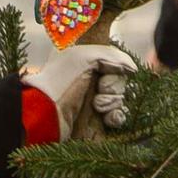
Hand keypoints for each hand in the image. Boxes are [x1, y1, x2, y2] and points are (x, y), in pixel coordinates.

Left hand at [19, 19, 138, 145]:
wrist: (45, 116)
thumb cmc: (60, 82)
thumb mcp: (84, 57)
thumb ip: (112, 56)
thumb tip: (132, 68)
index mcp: (82, 60)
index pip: (113, 60)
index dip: (115, 67)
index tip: (104, 73)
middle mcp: (87, 79)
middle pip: (119, 80)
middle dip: (113, 87)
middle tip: (99, 91)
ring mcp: (90, 101)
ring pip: (120, 99)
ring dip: (113, 102)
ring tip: (97, 107)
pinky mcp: (94, 121)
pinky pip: (117, 116)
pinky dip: (116, 117)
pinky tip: (108, 119)